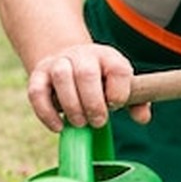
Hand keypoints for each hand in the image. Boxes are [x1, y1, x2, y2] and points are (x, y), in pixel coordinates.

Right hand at [27, 42, 148, 131]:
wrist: (70, 61)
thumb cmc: (102, 81)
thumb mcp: (121, 85)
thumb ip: (136, 102)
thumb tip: (143, 118)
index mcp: (109, 57)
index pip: (118, 70)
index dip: (118, 92)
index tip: (116, 106)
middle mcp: (84, 55)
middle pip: (86, 73)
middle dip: (93, 103)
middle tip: (98, 122)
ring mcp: (59, 62)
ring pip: (62, 78)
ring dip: (71, 106)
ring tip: (80, 123)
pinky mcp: (38, 74)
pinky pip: (37, 92)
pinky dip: (47, 113)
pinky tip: (58, 127)